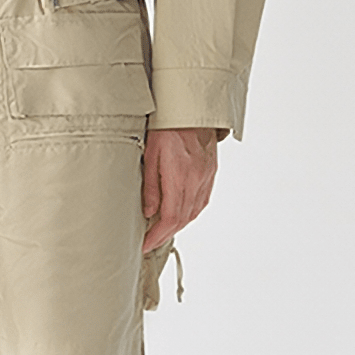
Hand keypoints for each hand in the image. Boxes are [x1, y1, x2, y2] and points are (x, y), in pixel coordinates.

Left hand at [140, 127, 218, 252]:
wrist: (191, 109)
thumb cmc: (166, 127)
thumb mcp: (150, 154)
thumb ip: (150, 186)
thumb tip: (149, 213)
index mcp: (180, 176)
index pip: (170, 218)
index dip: (157, 236)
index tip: (144, 245)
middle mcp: (196, 180)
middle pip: (182, 219)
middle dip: (164, 235)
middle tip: (149, 242)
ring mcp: (206, 177)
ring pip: (193, 212)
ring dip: (177, 226)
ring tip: (161, 232)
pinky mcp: (210, 173)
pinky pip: (201, 201)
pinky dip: (190, 213)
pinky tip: (180, 215)